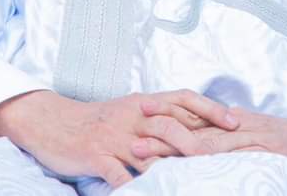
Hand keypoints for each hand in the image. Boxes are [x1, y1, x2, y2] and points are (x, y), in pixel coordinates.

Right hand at [0, 89, 238, 187]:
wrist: (51, 121)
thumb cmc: (96, 120)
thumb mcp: (129, 111)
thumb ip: (158, 117)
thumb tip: (195, 127)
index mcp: (143, 104)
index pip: (182, 99)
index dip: (210, 108)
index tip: (236, 122)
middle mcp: (133, 117)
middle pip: (172, 124)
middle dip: (199, 141)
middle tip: (225, 155)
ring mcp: (115, 137)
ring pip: (149, 151)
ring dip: (172, 167)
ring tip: (195, 182)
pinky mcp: (96, 155)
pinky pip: (117, 174)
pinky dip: (131, 187)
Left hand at [132, 108, 286, 172]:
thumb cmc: (286, 138)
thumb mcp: (253, 127)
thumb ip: (228, 128)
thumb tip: (201, 131)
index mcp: (234, 121)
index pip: (196, 115)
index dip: (168, 113)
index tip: (141, 111)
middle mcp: (240, 129)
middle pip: (196, 132)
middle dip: (164, 137)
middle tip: (136, 143)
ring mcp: (253, 144)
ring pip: (211, 148)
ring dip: (178, 154)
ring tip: (152, 160)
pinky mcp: (266, 159)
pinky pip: (236, 164)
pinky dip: (215, 169)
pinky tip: (195, 176)